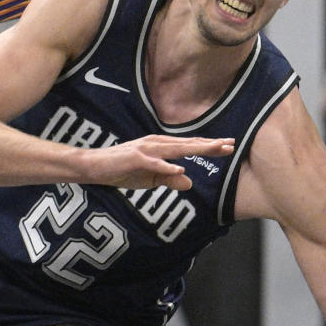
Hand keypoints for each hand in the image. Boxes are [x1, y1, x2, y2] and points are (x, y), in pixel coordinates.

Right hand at [79, 136, 235, 190]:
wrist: (94, 167)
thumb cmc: (121, 171)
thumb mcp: (149, 179)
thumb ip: (169, 179)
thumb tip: (189, 182)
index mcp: (160, 147)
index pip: (189, 146)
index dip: (209, 147)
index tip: (228, 148)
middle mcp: (155, 143)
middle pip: (187, 144)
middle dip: (209, 145)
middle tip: (231, 144)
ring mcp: (145, 149)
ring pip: (175, 149)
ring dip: (195, 149)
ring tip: (214, 149)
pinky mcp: (134, 158)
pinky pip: (153, 163)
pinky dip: (166, 166)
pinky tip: (180, 168)